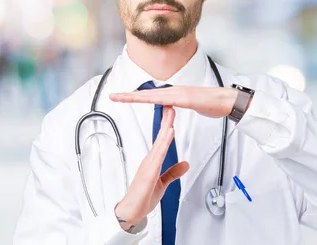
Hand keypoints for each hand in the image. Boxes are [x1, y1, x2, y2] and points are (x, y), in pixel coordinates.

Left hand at [110, 86, 238, 117]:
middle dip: (129, 96)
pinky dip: (154, 100)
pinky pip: (167, 99)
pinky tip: (144, 99)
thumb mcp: (191, 105)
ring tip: (122, 98)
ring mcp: (179, 93)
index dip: (135, 97)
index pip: (150, 96)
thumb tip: (170, 106)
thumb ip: (178, 104)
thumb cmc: (212, 103)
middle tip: (113, 97)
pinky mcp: (186, 98)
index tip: (122, 98)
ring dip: (136, 97)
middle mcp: (174, 91)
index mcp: (174, 94)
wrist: (227, 100)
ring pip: (153, 95)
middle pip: (147, 94)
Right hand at [114, 106, 188, 230]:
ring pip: (160, 142)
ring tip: (171, 114)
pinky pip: (158, 155)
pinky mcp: (148, 172)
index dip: (167, 125)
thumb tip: (185, 164)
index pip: (162, 139)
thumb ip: (173, 173)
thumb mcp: (163, 183)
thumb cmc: (143, 197)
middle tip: (171, 104)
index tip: (171, 112)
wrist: (131, 212)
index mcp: (153, 161)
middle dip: (166, 120)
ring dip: (166, 127)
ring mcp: (148, 165)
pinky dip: (164, 143)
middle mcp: (150, 160)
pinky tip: (169, 134)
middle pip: (161, 136)